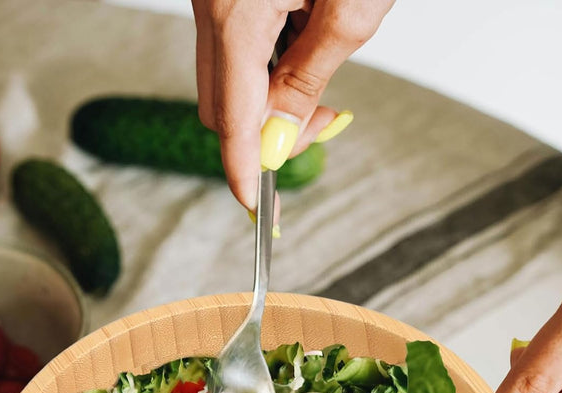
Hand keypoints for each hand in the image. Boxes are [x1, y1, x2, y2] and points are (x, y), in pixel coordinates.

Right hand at [191, 0, 393, 209]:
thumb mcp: (349, 10)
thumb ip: (309, 79)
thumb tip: (280, 138)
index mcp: (235, 12)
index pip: (231, 117)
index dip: (244, 169)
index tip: (257, 205)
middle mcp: (212, 5)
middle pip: (219, 106)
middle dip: (265, 134)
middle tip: (318, 125)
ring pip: (227, 81)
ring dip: (268, 97)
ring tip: (321, 72)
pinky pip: (235, 50)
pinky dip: (266, 65)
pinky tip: (305, 43)